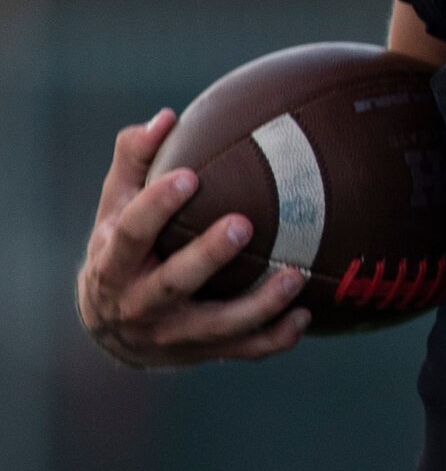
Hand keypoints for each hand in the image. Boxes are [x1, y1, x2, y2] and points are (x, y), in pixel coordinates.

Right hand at [74, 108, 308, 367]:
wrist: (114, 331)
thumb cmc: (123, 249)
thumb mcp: (114, 207)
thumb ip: (135, 161)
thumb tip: (166, 117)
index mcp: (113, 264)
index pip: (131, 233)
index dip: (156, 206)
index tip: (190, 176)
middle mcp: (139, 304)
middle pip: (174, 283)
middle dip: (208, 257)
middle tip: (244, 224)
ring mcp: (172, 335)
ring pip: (217, 325)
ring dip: (258, 304)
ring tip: (295, 275)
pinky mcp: (203, 353)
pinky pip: (244, 351)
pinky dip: (276, 338)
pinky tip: (306, 316)